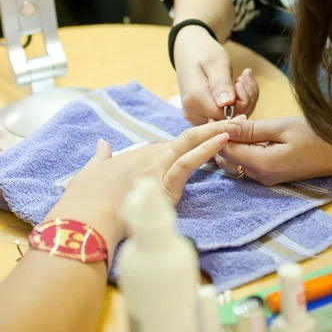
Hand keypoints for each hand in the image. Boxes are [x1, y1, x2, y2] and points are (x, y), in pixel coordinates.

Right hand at [46, 126, 228, 254]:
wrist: (85, 217)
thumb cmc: (86, 197)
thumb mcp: (92, 171)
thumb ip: (101, 157)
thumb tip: (102, 144)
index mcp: (138, 156)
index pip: (171, 147)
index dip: (192, 142)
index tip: (209, 138)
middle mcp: (150, 157)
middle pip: (185, 139)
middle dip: (211, 128)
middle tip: (234, 122)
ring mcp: (158, 168)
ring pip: (190, 144)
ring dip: (216, 134)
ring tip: (238, 126)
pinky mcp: (165, 185)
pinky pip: (188, 164)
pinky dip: (206, 150)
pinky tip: (222, 141)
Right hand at [174, 26, 258, 123]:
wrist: (189, 51)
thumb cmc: (202, 52)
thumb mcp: (215, 63)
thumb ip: (221, 84)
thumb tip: (227, 103)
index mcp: (195, 99)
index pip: (228, 115)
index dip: (242, 101)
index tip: (242, 80)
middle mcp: (194, 113)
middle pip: (230, 119)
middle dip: (246, 100)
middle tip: (245, 77)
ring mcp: (198, 116)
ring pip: (231, 119)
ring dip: (244, 100)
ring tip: (243, 78)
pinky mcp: (204, 116)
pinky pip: (226, 115)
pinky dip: (238, 102)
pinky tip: (239, 85)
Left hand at [214, 116, 331, 183]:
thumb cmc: (316, 136)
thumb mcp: (283, 127)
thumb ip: (252, 129)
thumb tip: (226, 126)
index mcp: (263, 164)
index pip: (225, 150)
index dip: (218, 131)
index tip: (220, 113)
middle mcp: (261, 176)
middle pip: (226, 159)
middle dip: (221, 139)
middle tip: (227, 116)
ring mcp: (266, 179)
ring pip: (234, 163)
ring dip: (230, 144)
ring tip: (238, 122)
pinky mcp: (271, 176)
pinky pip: (246, 164)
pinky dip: (241, 150)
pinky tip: (247, 133)